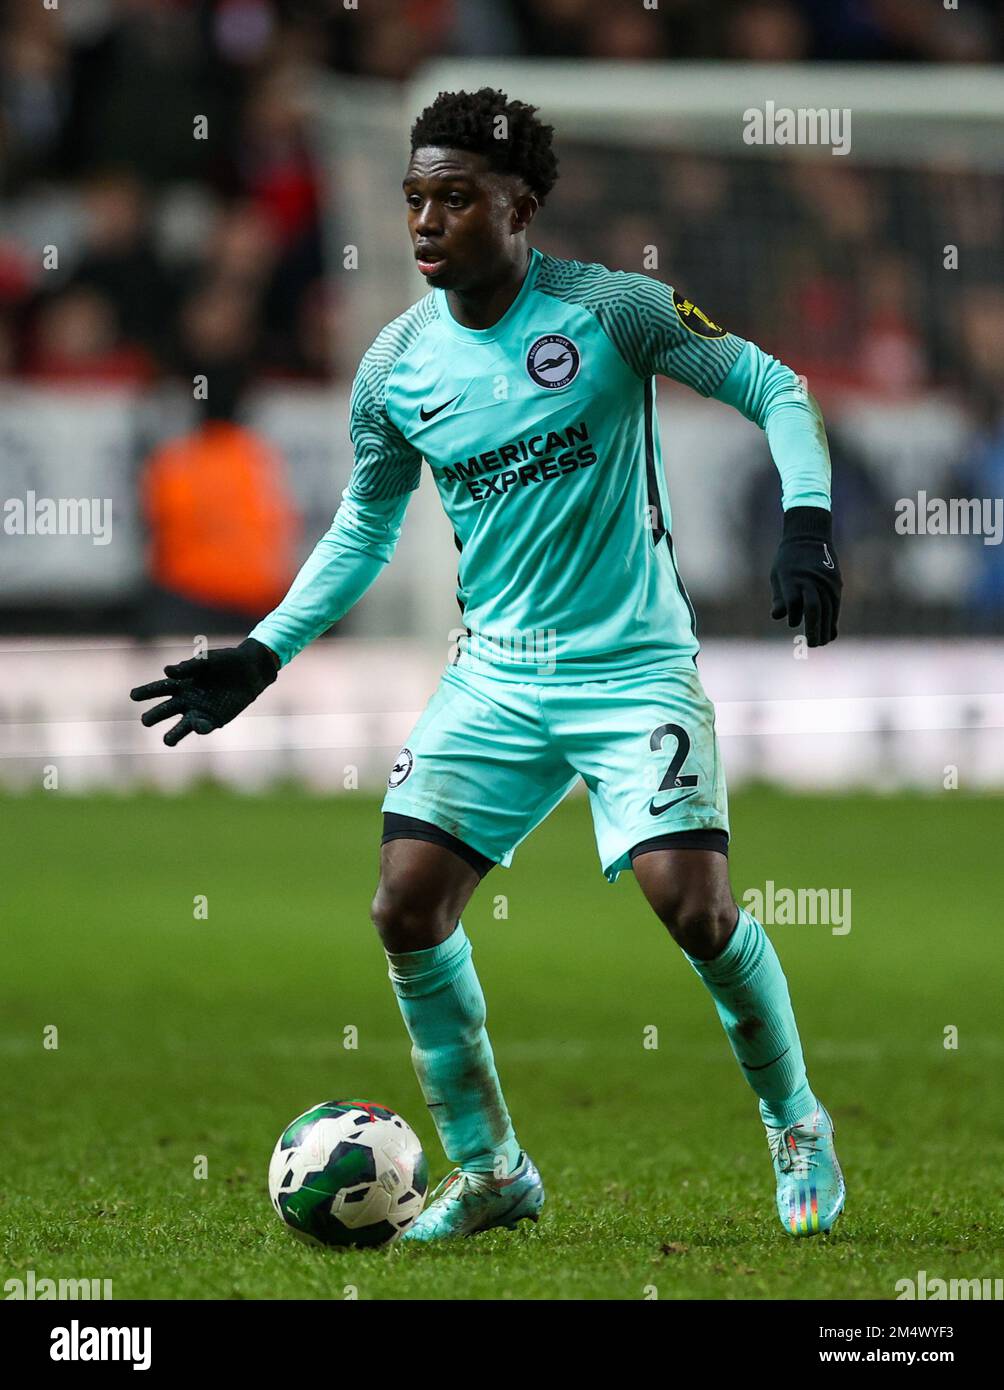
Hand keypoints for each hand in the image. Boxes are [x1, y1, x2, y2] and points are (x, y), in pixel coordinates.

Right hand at [130, 638, 278, 744]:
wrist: (250, 671)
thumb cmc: (225, 662)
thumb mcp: (207, 660)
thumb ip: (188, 666)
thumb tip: (167, 672)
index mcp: (180, 683)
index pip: (158, 689)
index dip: (145, 692)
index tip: (133, 695)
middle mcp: (185, 700)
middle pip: (165, 710)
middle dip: (154, 715)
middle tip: (145, 720)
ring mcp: (199, 711)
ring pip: (181, 725)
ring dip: (173, 734)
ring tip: (166, 741)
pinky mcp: (214, 720)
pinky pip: (203, 726)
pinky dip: (200, 727)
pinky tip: (198, 724)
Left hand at [770, 507, 840, 647]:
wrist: (810, 536)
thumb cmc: (788, 560)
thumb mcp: (778, 574)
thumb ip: (780, 596)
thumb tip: (778, 616)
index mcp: (792, 577)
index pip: (793, 601)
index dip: (793, 615)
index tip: (792, 624)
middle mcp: (811, 580)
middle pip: (814, 608)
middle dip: (813, 628)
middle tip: (811, 644)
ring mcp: (825, 582)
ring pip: (827, 609)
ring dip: (824, 628)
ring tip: (820, 643)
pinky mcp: (835, 584)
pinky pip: (835, 606)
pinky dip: (833, 620)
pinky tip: (830, 633)